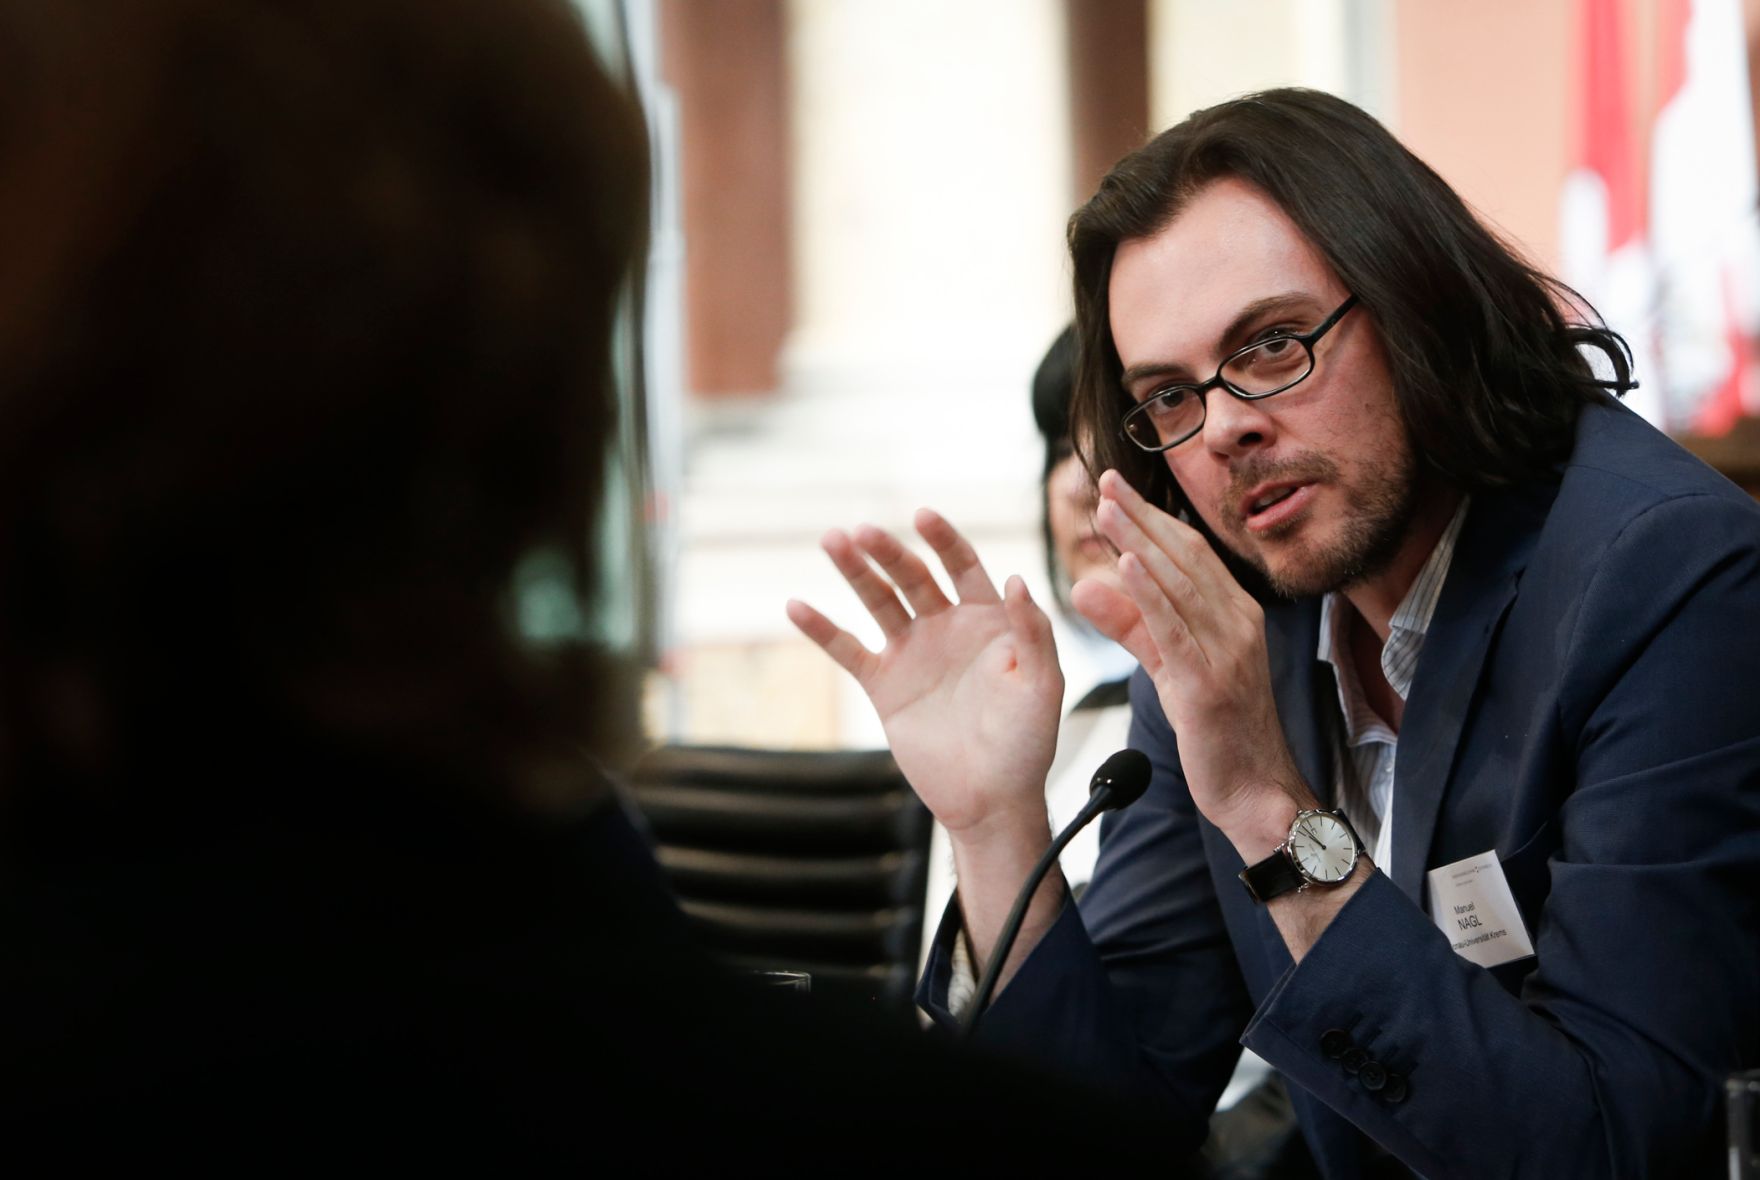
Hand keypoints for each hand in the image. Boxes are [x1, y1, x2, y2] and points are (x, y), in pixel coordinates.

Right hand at [786, 509, 1062, 836]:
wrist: (991, 799)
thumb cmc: (1027, 744)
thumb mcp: (1042, 685)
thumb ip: (1033, 632)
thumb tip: (1016, 580)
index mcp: (987, 620)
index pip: (962, 566)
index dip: (944, 540)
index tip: (922, 516)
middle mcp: (946, 628)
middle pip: (912, 576)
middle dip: (888, 551)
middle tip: (862, 530)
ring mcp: (912, 653)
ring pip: (878, 601)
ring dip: (855, 571)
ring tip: (833, 541)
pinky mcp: (884, 685)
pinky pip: (848, 650)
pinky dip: (822, 629)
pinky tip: (796, 606)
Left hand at [1071, 471, 1309, 847]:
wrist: (1257, 791)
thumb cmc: (1216, 730)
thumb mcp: (1169, 667)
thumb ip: (1130, 626)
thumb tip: (1088, 585)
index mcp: (1234, 615)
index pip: (1188, 553)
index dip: (1150, 518)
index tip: (1114, 488)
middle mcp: (1237, 623)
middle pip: (1183, 557)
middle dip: (1141, 516)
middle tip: (1104, 480)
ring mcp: (1227, 651)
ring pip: (1178, 584)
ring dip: (1139, 542)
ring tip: (1105, 509)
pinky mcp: (1209, 683)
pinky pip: (1175, 629)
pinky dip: (1149, 592)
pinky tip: (1126, 563)